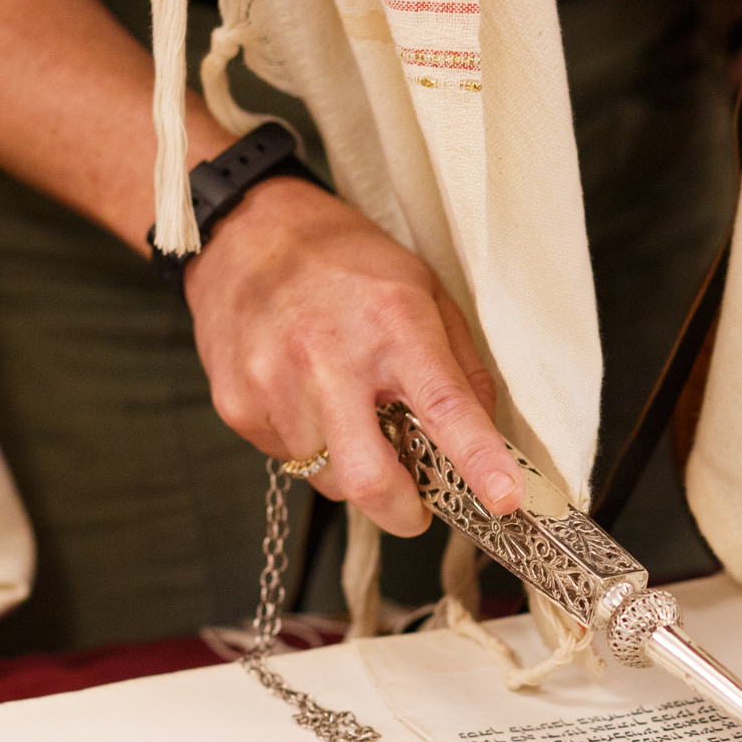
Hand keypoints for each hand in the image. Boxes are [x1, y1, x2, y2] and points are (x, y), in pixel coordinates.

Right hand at [182, 175, 522, 535]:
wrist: (245, 230)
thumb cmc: (342, 260)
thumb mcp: (424, 292)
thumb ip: (460, 368)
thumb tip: (487, 437)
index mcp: (392, 324)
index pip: (444, 406)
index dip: (479, 460)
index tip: (503, 498)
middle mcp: (330, 358)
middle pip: (369, 478)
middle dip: (401, 512)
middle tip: (415, 506)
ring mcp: (275, 384)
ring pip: (329, 479)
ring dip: (352, 467)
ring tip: (348, 411)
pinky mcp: (238, 405)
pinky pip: (289, 460)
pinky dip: (310, 446)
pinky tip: (306, 398)